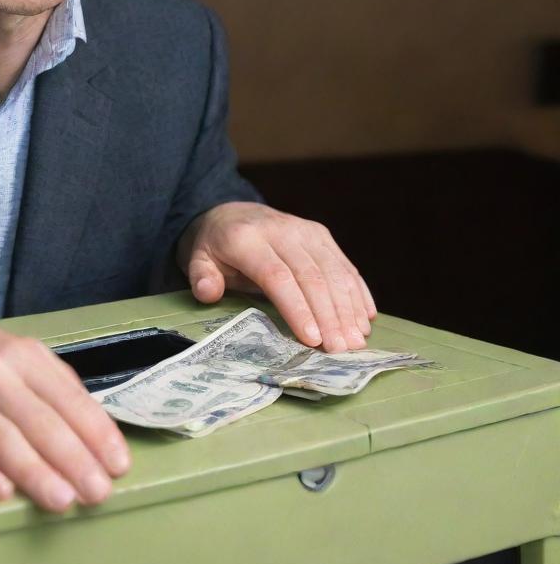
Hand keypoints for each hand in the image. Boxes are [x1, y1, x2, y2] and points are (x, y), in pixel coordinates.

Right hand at [0, 290, 128, 511]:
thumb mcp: (12, 351)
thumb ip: (48, 384)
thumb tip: (90, 426)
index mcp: (23, 355)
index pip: (69, 397)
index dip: (97, 433)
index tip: (118, 463)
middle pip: (41, 421)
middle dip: (75, 460)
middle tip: (98, 492)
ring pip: (3, 437)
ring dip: (35, 472)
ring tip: (60, 499)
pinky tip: (0, 491)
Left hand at [177, 202, 376, 351]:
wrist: (229, 212)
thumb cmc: (215, 247)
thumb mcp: (197, 259)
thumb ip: (201, 276)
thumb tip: (207, 292)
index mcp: (247, 238)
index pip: (277, 276)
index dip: (297, 308)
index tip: (311, 339)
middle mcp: (281, 230)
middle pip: (311, 276)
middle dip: (328, 316)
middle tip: (341, 351)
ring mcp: (305, 230)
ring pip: (333, 271)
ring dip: (348, 308)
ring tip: (356, 342)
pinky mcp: (321, 234)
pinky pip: (344, 264)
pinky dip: (357, 292)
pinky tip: (365, 318)